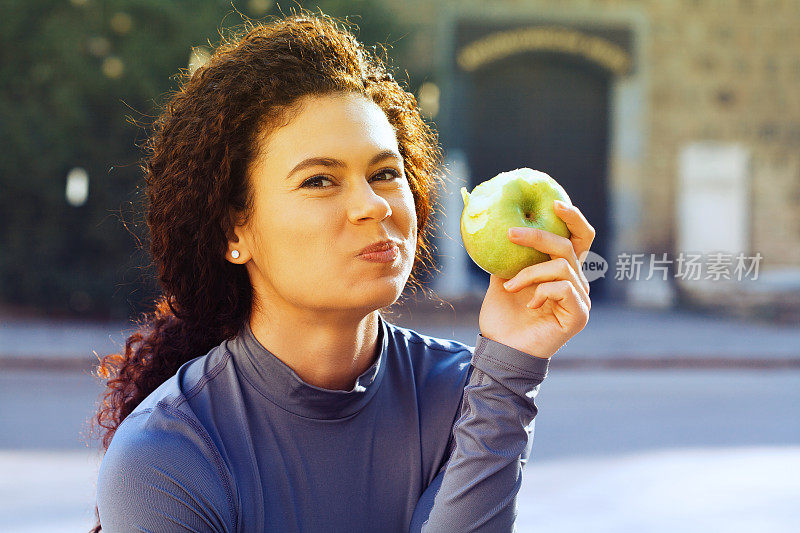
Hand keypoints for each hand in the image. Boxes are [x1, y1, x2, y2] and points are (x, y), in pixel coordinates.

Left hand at [478, 200, 594, 358]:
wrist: (501, 349)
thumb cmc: (502, 317)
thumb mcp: (501, 279)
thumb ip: (508, 257)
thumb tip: (495, 227)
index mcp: (562, 271)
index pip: (579, 238)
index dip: (573, 218)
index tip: (555, 203)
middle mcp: (576, 282)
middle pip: (568, 245)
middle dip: (538, 236)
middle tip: (511, 234)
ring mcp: (580, 299)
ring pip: (561, 266)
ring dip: (529, 273)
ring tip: (509, 287)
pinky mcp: (579, 315)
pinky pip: (563, 288)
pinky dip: (541, 291)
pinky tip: (529, 304)